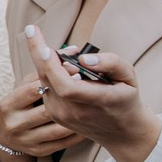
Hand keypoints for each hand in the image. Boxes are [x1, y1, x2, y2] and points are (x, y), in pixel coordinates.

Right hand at [0, 76, 82, 157]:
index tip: (74, 72)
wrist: (7, 135)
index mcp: (8, 105)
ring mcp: (26, 140)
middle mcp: (14, 124)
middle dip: (68, 101)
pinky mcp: (38, 151)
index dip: (54, 80)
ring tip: (90, 108)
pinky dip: (78, 133)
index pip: (32, 90)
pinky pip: (63, 143)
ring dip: (76, 118)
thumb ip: (43, 73)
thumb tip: (70, 56)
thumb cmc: (21, 105)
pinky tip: (87, 124)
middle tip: (87, 91)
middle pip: (47, 111)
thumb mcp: (23, 87)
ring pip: (58, 129)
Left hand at [24, 25, 160, 161]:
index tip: (45, 48)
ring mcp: (62, 115)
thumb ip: (111, 63)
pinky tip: (60, 66)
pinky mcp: (54, 115)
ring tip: (60, 52)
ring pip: (43, 82)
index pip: (66, 86)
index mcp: (98, 101)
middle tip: (33, 31)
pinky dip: (48, 73)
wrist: (120, 131)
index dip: (53, 66)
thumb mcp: (128, 77)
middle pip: (48, 80)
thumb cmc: (125, 97)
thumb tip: (84, 59)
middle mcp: (75, 111)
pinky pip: (44, 88)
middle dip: (39, 53)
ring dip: (46, 62)